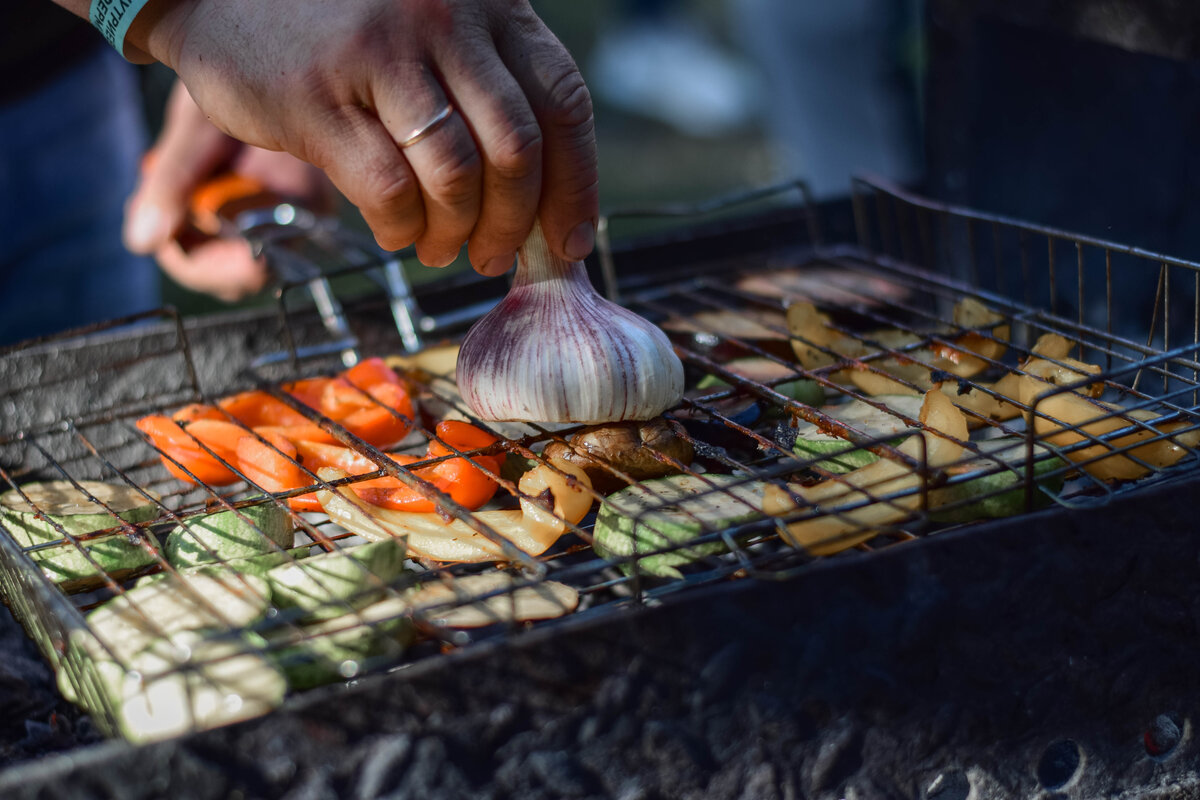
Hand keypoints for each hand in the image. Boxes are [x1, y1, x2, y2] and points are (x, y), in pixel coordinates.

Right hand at [139, 0, 599, 275]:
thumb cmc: (344, 24)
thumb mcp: (435, 27)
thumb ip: (489, 89)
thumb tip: (542, 204)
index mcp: (488, 4)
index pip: (562, 103)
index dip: (576, 185)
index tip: (569, 240)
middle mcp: (443, 19)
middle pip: (515, 150)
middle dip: (514, 225)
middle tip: (495, 257)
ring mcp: (379, 54)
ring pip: (454, 177)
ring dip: (456, 233)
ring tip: (440, 248)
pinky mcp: (317, 96)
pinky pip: (387, 190)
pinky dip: (400, 229)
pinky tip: (395, 231)